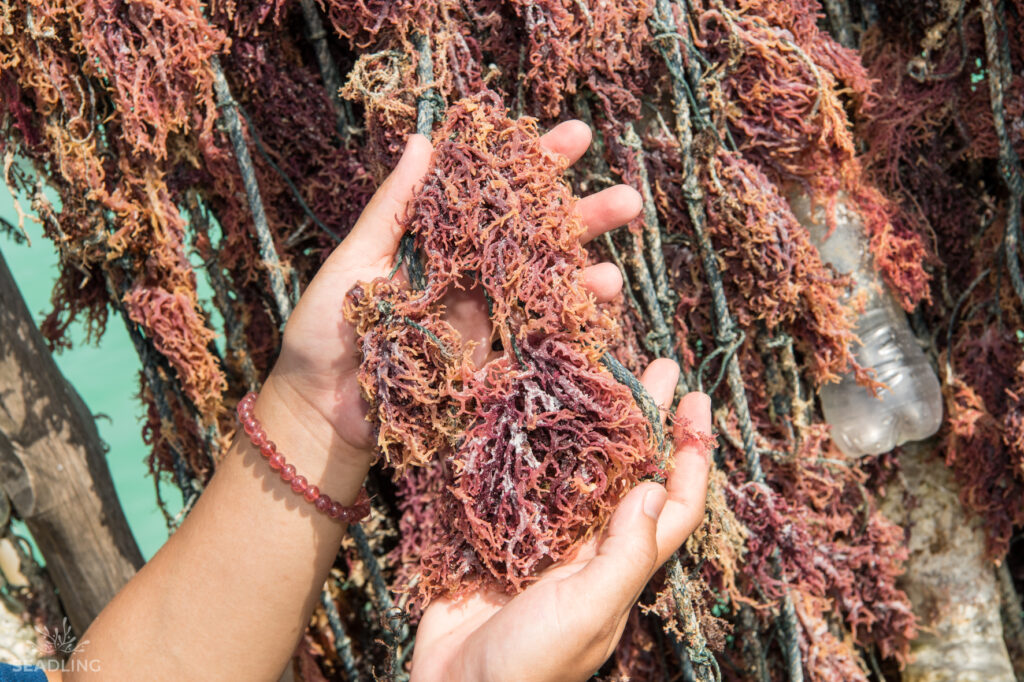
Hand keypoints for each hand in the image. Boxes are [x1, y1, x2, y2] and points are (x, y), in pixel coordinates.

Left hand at [262, 122, 643, 465]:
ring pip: (546, 290)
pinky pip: (536, 342)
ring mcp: (484, 320)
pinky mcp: (488, 365)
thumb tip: (423, 139)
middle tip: (628, 201)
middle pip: (536, 240)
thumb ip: (393, 208)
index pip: (495, 193)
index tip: (578, 137)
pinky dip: (567, 332)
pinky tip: (591, 323)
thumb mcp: (354, 262)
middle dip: (584, 218)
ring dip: (585, 280)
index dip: (537, 165)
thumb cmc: (324, 333)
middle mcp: (470, 276)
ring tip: (610, 276)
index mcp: (439, 242)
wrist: (318, 411)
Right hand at [410, 362, 712, 681]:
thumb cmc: (529, 667)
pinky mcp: (503, 537)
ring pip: (581, 470)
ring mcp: (547, 541)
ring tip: (601, 375)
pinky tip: (531, 415)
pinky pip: (526, 482)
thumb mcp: (587, 613)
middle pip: (631, 472)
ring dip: (594, 424)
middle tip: (655, 368)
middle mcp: (591, 548)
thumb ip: (624, 555)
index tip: (697, 403)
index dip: (692, 457)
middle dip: (648, 421)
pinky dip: (534, 447)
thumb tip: (652, 486)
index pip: (674, 505)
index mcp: (622, 568)